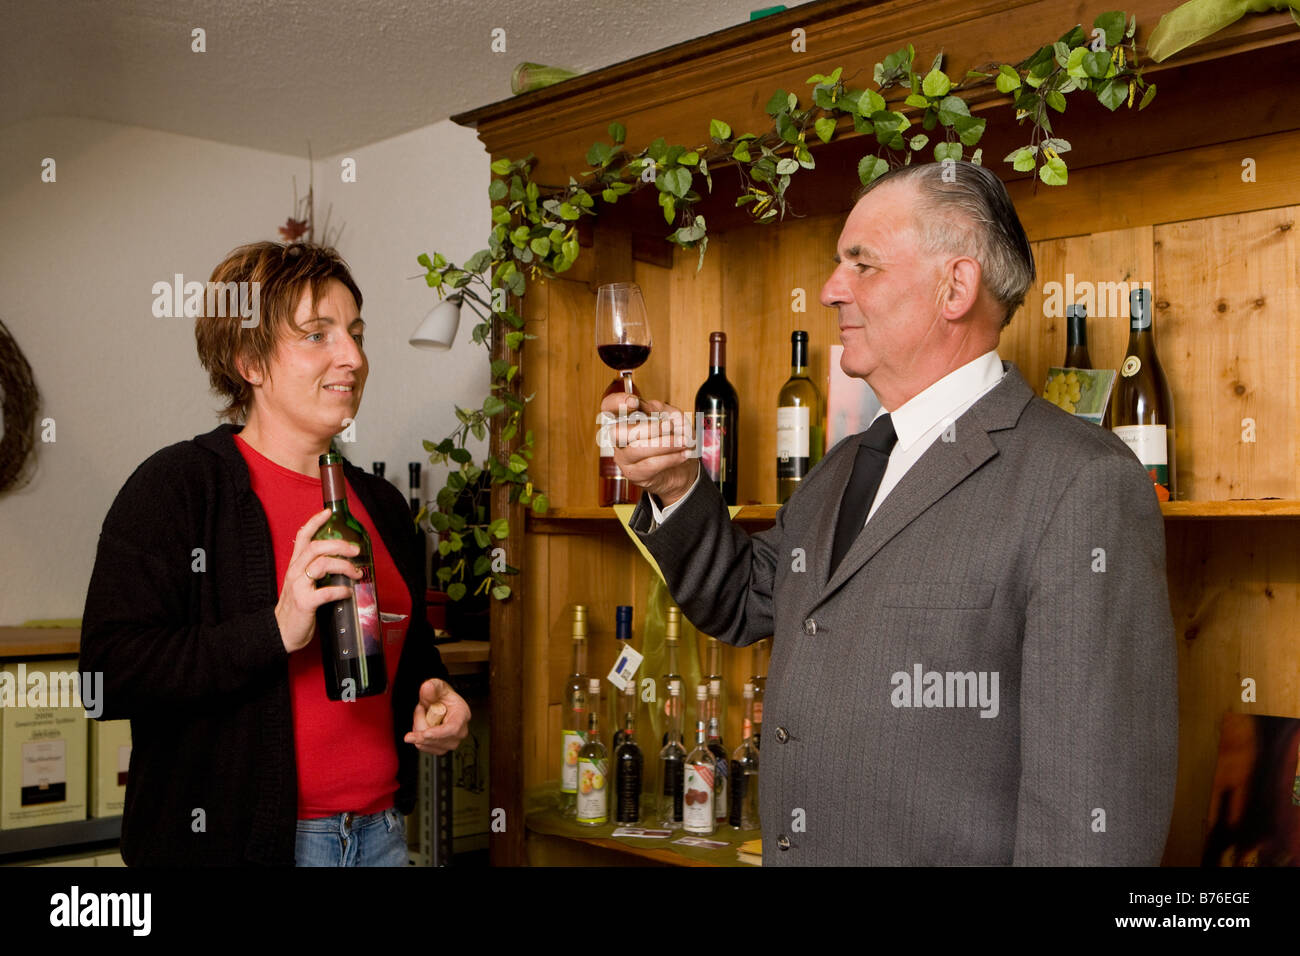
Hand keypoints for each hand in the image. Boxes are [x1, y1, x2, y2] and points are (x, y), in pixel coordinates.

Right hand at [274, 508, 363, 653]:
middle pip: (316, 547)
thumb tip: (341, 562)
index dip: (314, 522)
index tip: (328, 512)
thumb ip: (316, 571)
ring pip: (322, 565)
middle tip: (355, 550)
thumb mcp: (302, 583)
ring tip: (357, 573)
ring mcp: (298, 587)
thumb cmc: (295, 608)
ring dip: (344, 566)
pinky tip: (348, 593)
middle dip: (339, 545)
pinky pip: (325, 592)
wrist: (280, 632)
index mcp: (295, 566)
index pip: (302, 537)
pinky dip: (340, 591)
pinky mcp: (304, 603)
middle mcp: (295, 572)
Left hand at [405, 678, 469, 754]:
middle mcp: (460, 731)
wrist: (441, 704)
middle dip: (421, 726)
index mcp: (462, 714)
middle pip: (439, 739)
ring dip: (418, 730)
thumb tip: (427, 687)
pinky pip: (425, 748)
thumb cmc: (443, 696)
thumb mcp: (438, 686)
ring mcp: (452, 741)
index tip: (424, 733)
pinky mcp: (442, 747)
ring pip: (429, 744)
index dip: (438, 733)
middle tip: (419, 709)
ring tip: (421, 715)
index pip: (453, 729)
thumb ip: (432, 687)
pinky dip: (418, 738)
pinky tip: (420, 726)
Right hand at [599, 393, 698, 506]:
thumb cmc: (673, 440)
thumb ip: (664, 410)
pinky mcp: (634, 474)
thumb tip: (652, 406)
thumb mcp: (673, 419)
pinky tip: (682, 454)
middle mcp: (618, 439)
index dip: (615, 403)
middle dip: (648, 428)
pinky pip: (650, 465)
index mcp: (624, 420)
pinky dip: (670, 458)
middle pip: (618, 432)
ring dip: (665, 444)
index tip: (634, 402)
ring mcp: (624, 458)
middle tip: (670, 426)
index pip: (607, 408)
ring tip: (683, 442)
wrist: (682, 469)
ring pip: (638, 449)